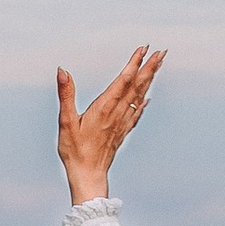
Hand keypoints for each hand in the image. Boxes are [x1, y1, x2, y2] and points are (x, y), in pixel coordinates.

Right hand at [57, 46, 164, 204]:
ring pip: (139, 97)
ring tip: (158, 66)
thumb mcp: (66, 121)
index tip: (143, 49)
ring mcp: (122, 123)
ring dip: (149, 80)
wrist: (88, 176)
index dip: (134, 64)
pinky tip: (148, 97)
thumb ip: (66, 94)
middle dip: (149, 68)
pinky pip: (136, 113)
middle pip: (136, 86)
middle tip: (161, 52)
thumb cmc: (75, 151)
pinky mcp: (122, 132)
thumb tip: (63, 71)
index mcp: (104, 108)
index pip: (123, 81)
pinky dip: (143, 102)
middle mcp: (117, 114)